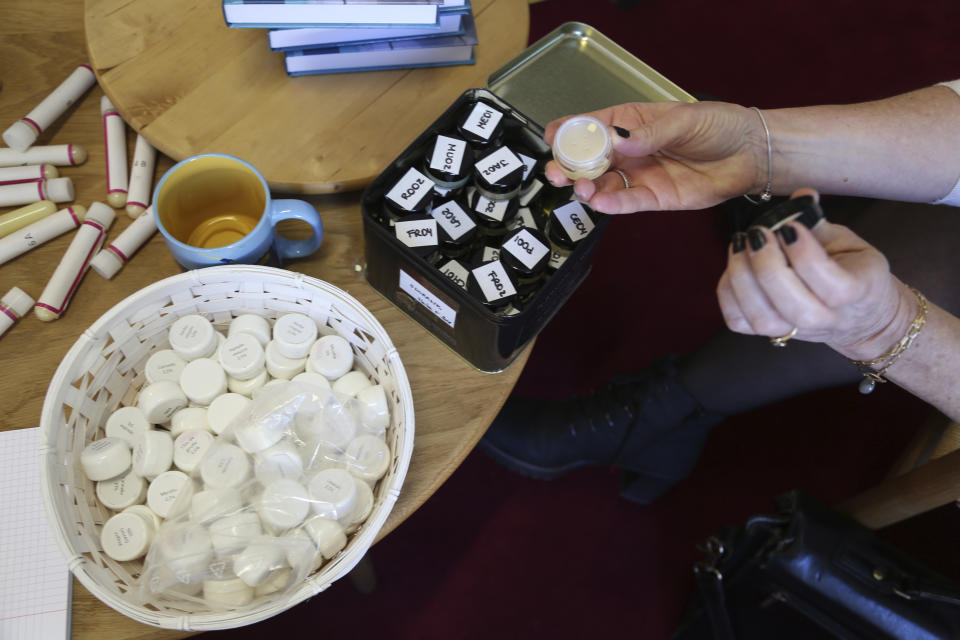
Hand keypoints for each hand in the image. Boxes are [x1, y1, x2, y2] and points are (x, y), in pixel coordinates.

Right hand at [543, 101, 764, 213]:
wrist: (750, 153)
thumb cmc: (719, 125)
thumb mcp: (684, 120)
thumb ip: (650, 134)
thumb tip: (619, 142)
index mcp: (631, 123)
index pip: (593, 126)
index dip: (570, 131)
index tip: (552, 137)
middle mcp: (630, 150)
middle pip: (591, 159)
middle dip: (570, 166)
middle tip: (558, 173)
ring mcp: (640, 175)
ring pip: (603, 184)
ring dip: (588, 187)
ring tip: (581, 189)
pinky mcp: (654, 198)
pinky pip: (627, 201)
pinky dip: (612, 204)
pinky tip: (600, 203)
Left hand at [716, 190, 911, 356]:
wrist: (858, 315)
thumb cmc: (853, 271)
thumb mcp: (848, 243)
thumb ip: (820, 222)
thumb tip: (802, 194)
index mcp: (858, 293)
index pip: (832, 285)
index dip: (804, 253)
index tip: (789, 227)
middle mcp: (826, 319)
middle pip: (793, 306)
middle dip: (768, 266)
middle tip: (758, 234)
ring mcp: (795, 330)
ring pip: (762, 317)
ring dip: (743, 278)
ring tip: (740, 245)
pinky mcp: (770, 333)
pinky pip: (738, 321)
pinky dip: (728, 293)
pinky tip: (735, 266)